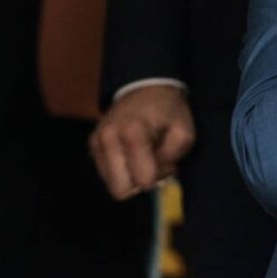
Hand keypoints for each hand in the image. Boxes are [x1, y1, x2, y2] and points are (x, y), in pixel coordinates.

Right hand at [90, 83, 196, 198]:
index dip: (159, 177)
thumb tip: (155, 177)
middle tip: (154, 165)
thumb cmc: (168, 111)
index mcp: (132, 132)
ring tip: (143, 159)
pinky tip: (132, 156)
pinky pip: (107, 176)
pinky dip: (121, 172)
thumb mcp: (184, 132)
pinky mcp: (92, 145)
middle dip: (140, 184)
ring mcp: (97, 142)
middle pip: (120, 189)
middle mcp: (108, 138)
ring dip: (130, 178)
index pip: (142, 180)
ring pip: (112, 185)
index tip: (168, 162)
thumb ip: (172, 157)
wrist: (145, 88)